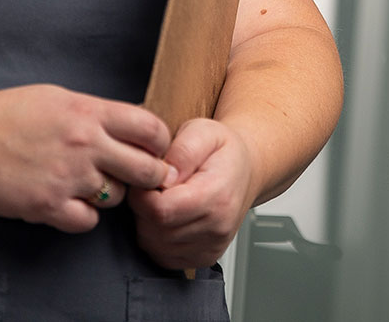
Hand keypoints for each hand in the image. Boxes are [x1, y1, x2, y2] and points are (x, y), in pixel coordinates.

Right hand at [0, 84, 170, 231]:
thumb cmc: (9, 115)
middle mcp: (85, 144)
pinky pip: (89, 221)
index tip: (153, 149)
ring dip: (109, 193)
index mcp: (89, 112)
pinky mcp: (49, 206)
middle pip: (147, 170)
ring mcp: (68, 178)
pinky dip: (83, 215)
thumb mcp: (59, 98)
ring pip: (118, 197)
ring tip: (86, 182)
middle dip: (148, 175)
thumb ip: (97, 112)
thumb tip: (133, 126)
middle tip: (137, 176)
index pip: (151, 129)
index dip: (159, 142)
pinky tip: (70, 201)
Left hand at [128, 118, 255, 269]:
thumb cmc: (223, 151)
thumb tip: (165, 176)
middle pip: (155, 230)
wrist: (245, 170)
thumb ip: (183, 150)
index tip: (148, 178)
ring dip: (148, 223)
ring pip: (155, 245)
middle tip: (155, 186)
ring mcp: (211, 246)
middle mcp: (217, 227)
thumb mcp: (205, 130)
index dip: (142, 194)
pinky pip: (163, 255)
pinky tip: (169, 216)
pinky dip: (156, 237)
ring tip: (164, 198)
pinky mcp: (203, 258)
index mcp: (218, 196)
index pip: (161, 210)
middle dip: (143, 208)